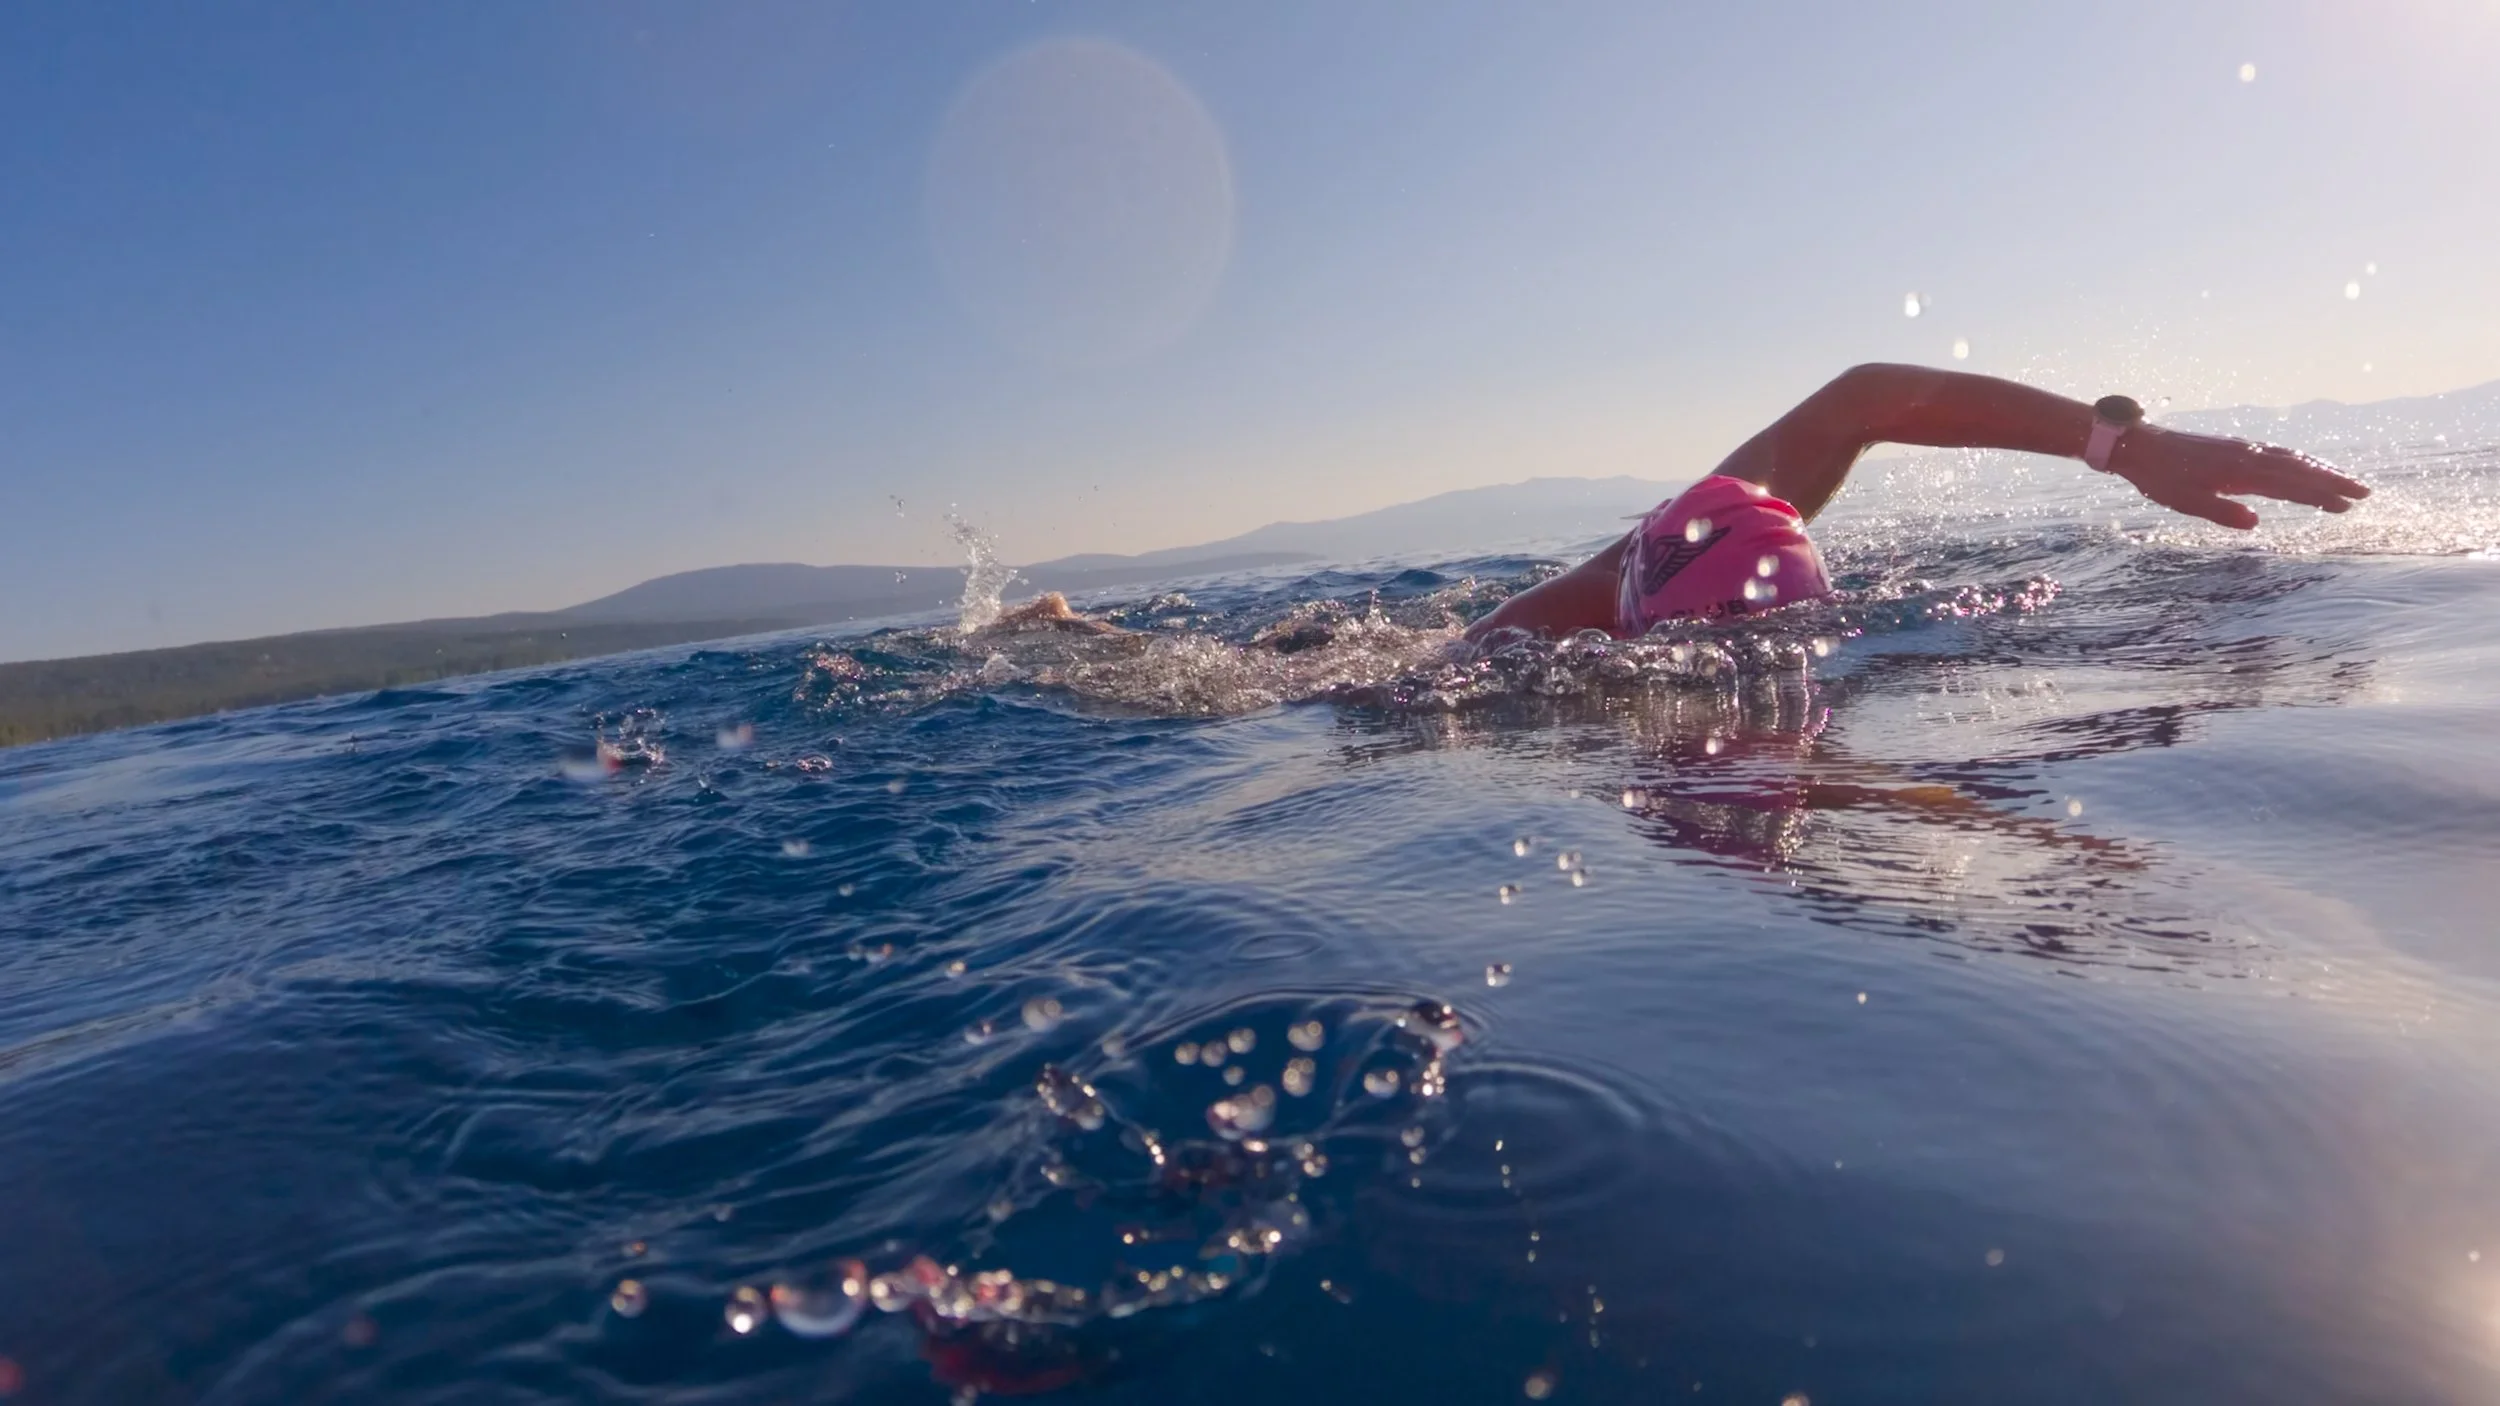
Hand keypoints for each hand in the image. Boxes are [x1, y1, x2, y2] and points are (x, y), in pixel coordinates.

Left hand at [2107, 426, 2369, 529]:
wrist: (2141, 446)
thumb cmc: (2162, 477)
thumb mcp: (2187, 502)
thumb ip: (2222, 512)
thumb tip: (2256, 523)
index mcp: (2241, 470)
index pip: (2291, 483)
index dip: (2321, 493)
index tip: (2348, 503)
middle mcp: (2249, 456)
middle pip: (2300, 468)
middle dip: (2332, 481)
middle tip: (2364, 494)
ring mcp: (2244, 450)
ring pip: (2291, 459)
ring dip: (2319, 471)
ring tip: (2344, 484)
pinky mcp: (2237, 449)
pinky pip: (2277, 455)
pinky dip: (2298, 463)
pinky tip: (2304, 469)